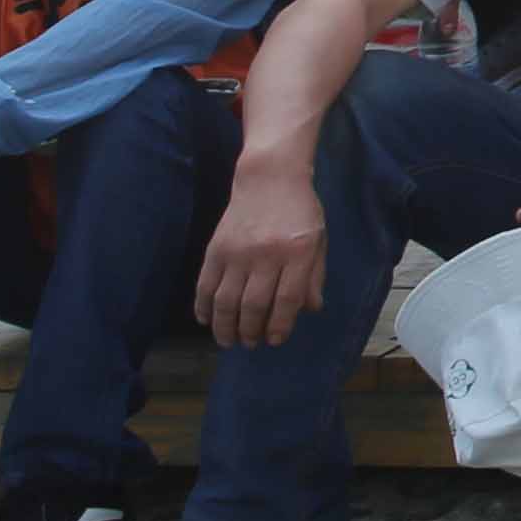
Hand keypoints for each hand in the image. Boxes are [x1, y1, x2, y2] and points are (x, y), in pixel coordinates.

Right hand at [198, 157, 330, 347]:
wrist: (269, 177)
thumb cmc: (299, 211)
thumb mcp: (318, 240)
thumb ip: (314, 275)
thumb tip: (310, 310)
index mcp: (297, 252)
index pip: (287, 299)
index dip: (280, 325)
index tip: (275, 340)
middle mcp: (266, 254)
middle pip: (253, 305)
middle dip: (251, 331)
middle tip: (251, 343)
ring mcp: (237, 251)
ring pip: (226, 300)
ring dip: (225, 326)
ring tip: (229, 340)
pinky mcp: (215, 248)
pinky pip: (205, 285)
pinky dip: (202, 307)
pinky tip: (206, 320)